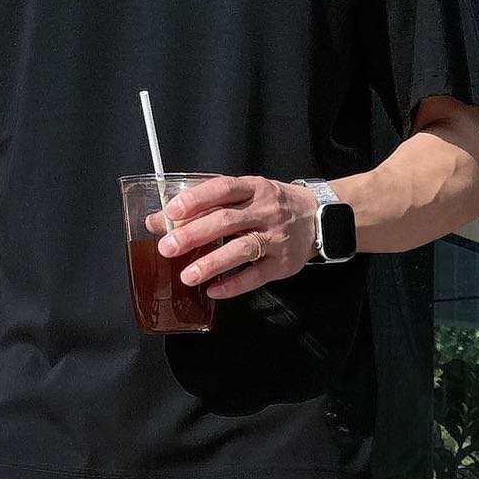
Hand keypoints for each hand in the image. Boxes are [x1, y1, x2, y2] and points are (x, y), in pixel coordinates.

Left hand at [145, 175, 319, 299]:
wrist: (318, 217)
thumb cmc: (272, 204)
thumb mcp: (245, 194)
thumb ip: (206, 204)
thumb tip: (160, 219)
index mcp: (253, 188)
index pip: (222, 189)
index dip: (195, 199)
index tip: (171, 212)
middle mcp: (265, 210)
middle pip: (226, 221)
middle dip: (194, 234)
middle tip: (167, 248)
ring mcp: (275, 238)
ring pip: (241, 249)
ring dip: (212, 263)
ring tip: (187, 275)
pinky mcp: (282, 264)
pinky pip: (256, 276)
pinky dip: (233, 285)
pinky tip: (213, 290)